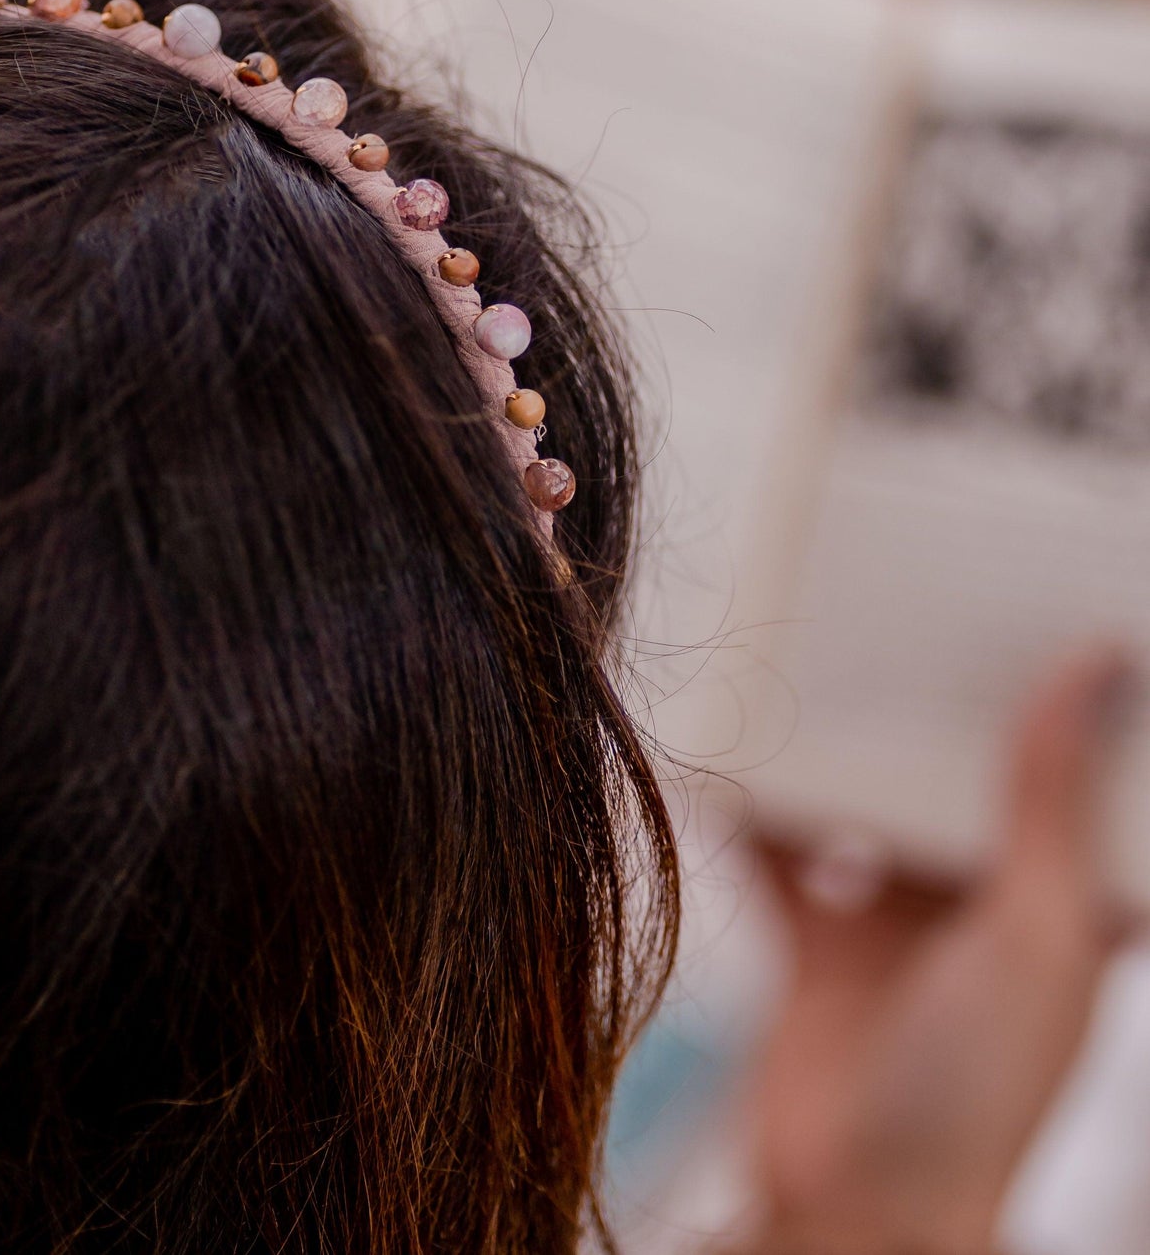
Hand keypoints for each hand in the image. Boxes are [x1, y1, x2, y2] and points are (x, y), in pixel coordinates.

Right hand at [749, 650, 1133, 1254]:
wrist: (852, 1203)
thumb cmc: (975, 1094)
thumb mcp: (1032, 928)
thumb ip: (1047, 800)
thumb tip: (1090, 669)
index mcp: (1062, 919)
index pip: (1079, 802)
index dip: (1071, 726)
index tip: (1048, 636)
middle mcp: (981, 921)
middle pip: (961, 798)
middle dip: (938, 727)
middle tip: (918, 630)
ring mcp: (896, 936)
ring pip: (871, 820)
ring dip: (848, 763)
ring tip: (825, 677)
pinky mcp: (818, 950)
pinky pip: (784, 860)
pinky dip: (758, 814)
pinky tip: (737, 761)